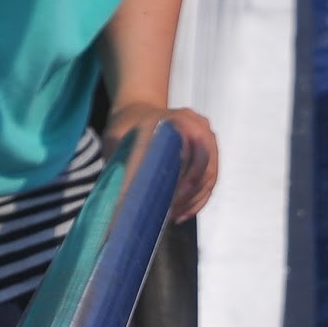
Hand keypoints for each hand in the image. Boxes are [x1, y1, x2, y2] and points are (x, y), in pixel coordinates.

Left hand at [102, 103, 218, 221]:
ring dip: (195, 199)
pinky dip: (198, 198)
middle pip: (207, 166)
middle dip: (191, 194)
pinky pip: (209, 179)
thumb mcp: (118, 138)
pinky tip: (182, 212)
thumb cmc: (125, 126)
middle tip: (172, 212)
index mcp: (181, 120)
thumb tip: (126, 197)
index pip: (196, 151)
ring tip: (174, 215)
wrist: (137, 111)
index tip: (172, 199)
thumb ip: (124, 160)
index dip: (188, 178)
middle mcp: (199, 127)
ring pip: (210, 175)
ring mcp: (206, 138)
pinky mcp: (207, 152)